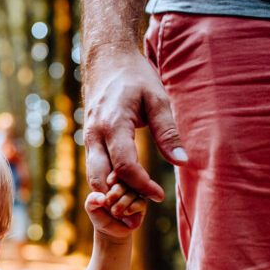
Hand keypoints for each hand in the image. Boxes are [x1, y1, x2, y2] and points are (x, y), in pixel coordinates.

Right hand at [82, 46, 185, 202]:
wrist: (107, 60)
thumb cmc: (136, 77)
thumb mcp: (158, 99)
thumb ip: (168, 132)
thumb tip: (181, 162)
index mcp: (113, 124)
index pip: (125, 166)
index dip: (141, 185)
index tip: (158, 195)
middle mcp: (94, 135)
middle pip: (101, 179)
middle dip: (119, 198)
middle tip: (141, 209)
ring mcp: (88, 139)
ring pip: (94, 177)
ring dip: (111, 194)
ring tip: (135, 201)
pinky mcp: (88, 141)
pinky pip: (94, 169)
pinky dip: (107, 183)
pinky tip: (126, 187)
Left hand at [85, 181, 145, 239]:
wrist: (108, 229)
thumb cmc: (99, 214)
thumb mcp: (91, 207)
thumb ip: (92, 200)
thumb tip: (102, 199)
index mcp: (113, 181)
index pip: (116, 173)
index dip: (115, 176)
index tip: (109, 182)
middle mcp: (125, 185)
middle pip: (126, 182)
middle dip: (117, 191)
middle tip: (108, 200)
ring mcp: (134, 194)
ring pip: (133, 192)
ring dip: (123, 201)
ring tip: (114, 211)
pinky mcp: (141, 204)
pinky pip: (140, 202)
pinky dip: (133, 207)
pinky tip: (126, 212)